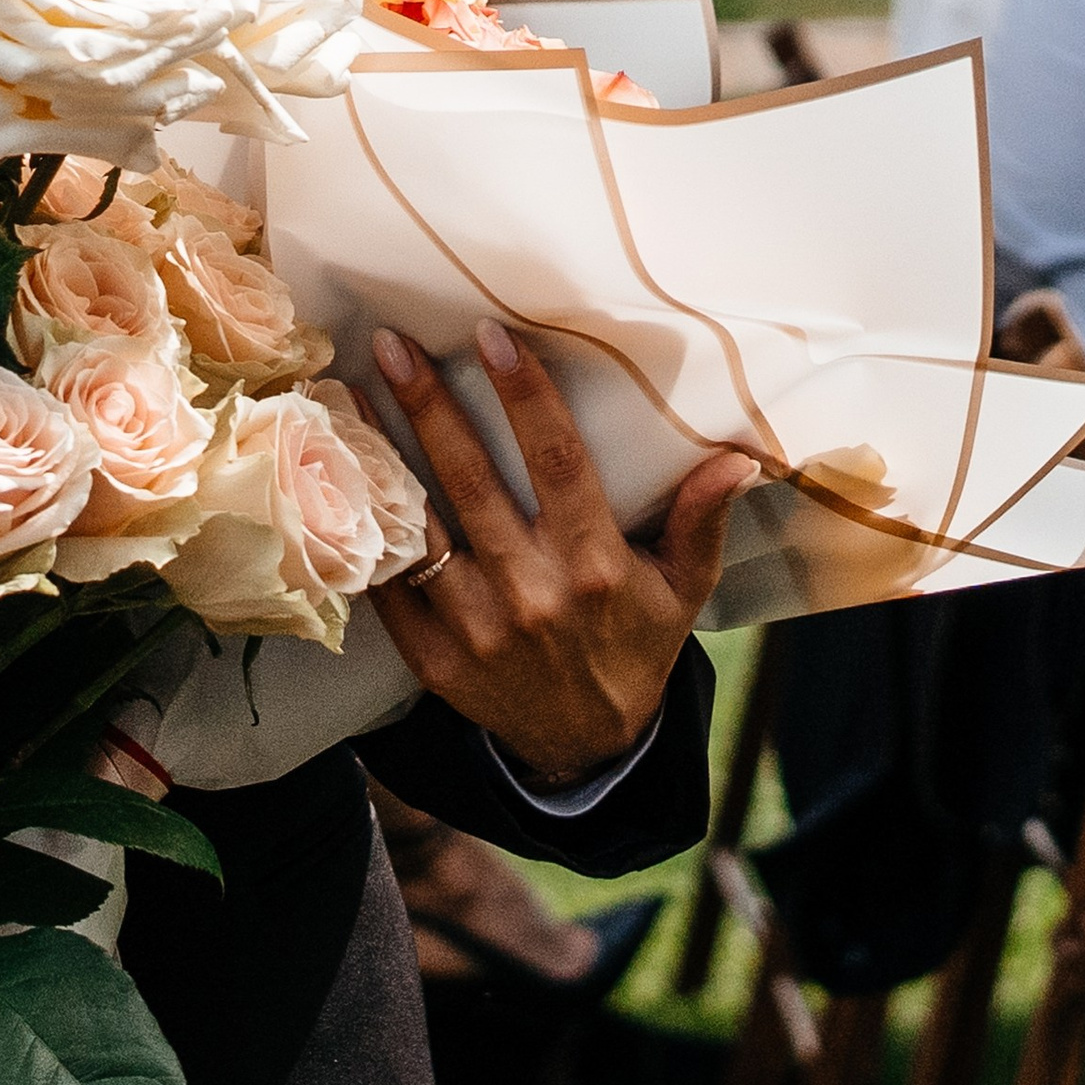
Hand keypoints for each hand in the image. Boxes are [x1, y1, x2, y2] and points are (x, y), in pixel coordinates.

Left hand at [368, 320, 756, 786]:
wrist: (586, 747)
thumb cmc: (634, 647)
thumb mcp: (682, 590)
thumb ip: (700, 521)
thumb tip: (738, 459)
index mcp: (594, 566)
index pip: (557, 462)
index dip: (525, 396)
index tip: (490, 336)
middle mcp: (531, 592)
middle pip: (472, 482)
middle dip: (430, 407)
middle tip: (393, 344)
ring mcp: (476, 628)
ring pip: (422, 526)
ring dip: (383, 456)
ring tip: (352, 392)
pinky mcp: (432, 659)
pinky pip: (391, 585)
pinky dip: (369, 530)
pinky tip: (346, 477)